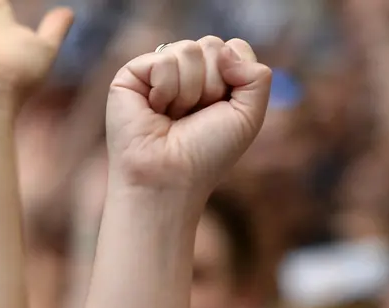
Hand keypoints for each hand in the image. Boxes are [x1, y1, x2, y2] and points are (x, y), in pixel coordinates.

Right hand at [105, 37, 270, 197]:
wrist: (168, 180)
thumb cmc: (205, 155)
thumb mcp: (248, 115)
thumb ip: (257, 75)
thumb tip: (225, 49)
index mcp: (212, 78)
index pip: (233, 48)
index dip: (234, 78)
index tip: (218, 111)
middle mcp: (184, 71)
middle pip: (212, 45)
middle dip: (211, 86)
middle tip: (192, 117)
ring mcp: (157, 72)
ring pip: (188, 50)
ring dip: (188, 92)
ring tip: (172, 117)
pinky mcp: (131, 76)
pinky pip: (163, 60)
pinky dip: (165, 89)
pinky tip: (154, 110)